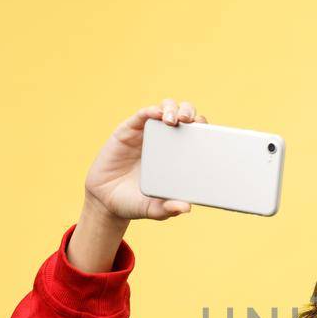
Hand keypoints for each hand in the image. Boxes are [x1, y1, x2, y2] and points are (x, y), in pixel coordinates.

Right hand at [83, 98, 206, 221]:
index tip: (209, 132)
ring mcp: (147, 134)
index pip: (197, 134)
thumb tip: (186, 208)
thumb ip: (169, 209)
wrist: (106, 201)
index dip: (204, 128)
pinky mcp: (128, 130)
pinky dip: (150, 111)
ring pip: (165, 109)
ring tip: (173, 120)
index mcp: (179, 155)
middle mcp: (166, 140)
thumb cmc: (136, 203)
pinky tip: (155, 114)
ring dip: (172, 109)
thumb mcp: (154, 209)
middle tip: (189, 121)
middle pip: (183, 115)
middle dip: (189, 113)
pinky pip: (142, 115)